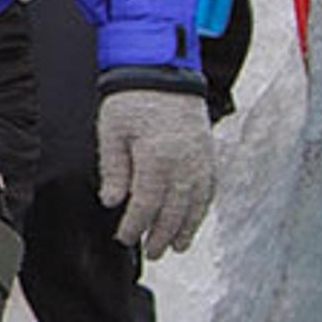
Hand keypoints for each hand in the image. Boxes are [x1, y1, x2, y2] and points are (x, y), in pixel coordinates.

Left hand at [97, 74, 218, 260]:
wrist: (163, 68)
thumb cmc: (131, 98)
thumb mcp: (112, 131)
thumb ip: (114, 169)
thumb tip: (113, 202)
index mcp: (156, 158)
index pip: (146, 205)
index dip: (135, 226)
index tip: (124, 238)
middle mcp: (183, 163)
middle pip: (174, 211)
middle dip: (161, 236)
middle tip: (153, 253)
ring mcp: (200, 158)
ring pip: (195, 204)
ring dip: (186, 228)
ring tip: (177, 247)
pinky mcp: (208, 152)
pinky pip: (209, 188)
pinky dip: (202, 208)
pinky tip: (195, 219)